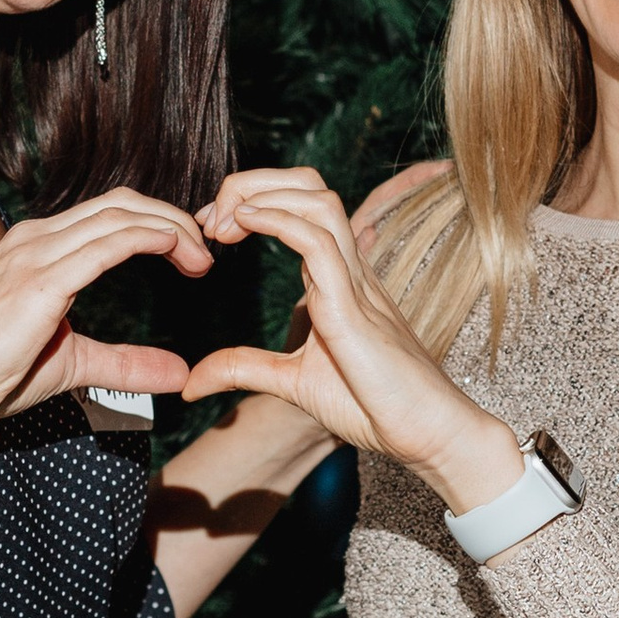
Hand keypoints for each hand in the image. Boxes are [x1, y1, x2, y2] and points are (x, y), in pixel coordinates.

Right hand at [0, 192, 210, 431]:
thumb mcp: (69, 365)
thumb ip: (124, 363)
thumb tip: (177, 373)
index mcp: (39, 249)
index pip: (111, 215)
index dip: (159, 224)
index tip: (192, 253)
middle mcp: (37, 239)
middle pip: (122, 204)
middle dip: (173, 219)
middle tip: (207, 252)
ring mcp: (35, 253)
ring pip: (119, 215)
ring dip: (171, 228)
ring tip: (201, 257)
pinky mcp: (38, 280)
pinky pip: (106, 244)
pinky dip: (150, 239)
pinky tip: (177, 253)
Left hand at [183, 168, 520, 516]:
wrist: (426, 434)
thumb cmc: (374, 406)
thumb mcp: (292, 382)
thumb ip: (245, 369)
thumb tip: (192, 383)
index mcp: (336, 278)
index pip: (300, 207)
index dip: (253, 201)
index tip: (213, 228)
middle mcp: (348, 269)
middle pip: (308, 187)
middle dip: (254, 183)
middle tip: (211, 218)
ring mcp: (355, 284)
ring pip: (317, 201)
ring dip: (263, 196)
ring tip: (224, 220)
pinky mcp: (354, 309)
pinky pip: (320, 244)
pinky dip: (279, 222)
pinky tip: (246, 224)